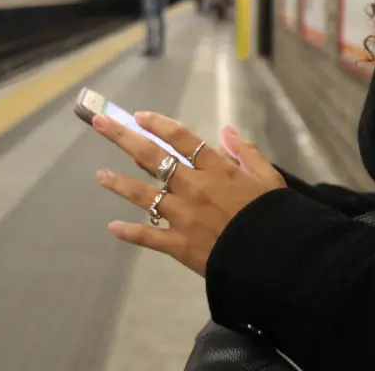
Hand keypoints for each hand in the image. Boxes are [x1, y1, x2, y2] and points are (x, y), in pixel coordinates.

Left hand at [92, 113, 285, 275]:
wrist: (274, 259)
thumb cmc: (274, 217)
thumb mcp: (269, 179)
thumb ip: (247, 153)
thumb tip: (227, 131)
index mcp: (216, 169)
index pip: (181, 138)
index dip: (159, 124)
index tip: (140, 116)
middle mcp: (193, 186)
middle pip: (152, 157)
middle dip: (123, 137)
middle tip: (100, 123)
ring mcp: (182, 215)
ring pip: (143, 194)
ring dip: (119, 183)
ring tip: (100, 175)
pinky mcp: (178, 244)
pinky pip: (148, 236)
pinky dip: (129, 232)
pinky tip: (113, 228)